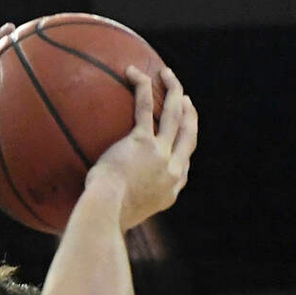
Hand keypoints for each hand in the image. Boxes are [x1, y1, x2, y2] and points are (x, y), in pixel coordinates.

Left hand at [85, 66, 198, 227]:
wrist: (106, 214)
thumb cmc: (106, 220)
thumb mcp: (122, 218)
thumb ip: (124, 207)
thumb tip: (106, 209)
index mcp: (171, 189)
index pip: (185, 164)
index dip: (185, 146)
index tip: (183, 133)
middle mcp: (173, 170)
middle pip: (188, 134)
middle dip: (189, 113)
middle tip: (184, 98)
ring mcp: (160, 154)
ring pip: (174, 114)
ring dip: (173, 91)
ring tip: (167, 74)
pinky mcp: (142, 142)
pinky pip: (145, 109)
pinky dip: (142, 89)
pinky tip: (135, 73)